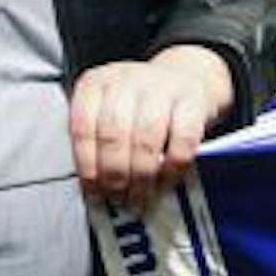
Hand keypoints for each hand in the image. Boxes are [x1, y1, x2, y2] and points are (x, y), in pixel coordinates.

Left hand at [70, 45, 232, 211]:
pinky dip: (172, 168)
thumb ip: (98, 146)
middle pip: (113, 134)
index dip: (87, 166)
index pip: (82, 128)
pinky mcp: (193, 101)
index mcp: (96, 84)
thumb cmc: (142, 105)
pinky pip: (182, 142)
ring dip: (141, 176)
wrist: (186, 77)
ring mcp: (161, 87)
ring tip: (139, 196)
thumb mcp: (110, 112)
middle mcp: (126, 80)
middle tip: (117, 197)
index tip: (93, 192)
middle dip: (114, 175)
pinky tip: (165, 181)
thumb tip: (95, 190)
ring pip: (146, 139)